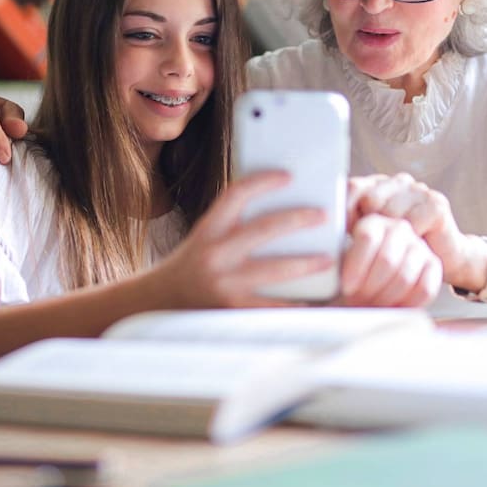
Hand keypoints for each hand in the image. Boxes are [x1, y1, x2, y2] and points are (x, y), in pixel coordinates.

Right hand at [147, 172, 335, 308]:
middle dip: (298, 220)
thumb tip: (277, 210)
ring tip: (327, 258)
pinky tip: (314, 299)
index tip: (288, 176)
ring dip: (305, 263)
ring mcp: (224, 283)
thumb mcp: (205, 237)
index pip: (236, 194)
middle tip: (323, 215)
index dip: (263, 181)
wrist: (159, 303)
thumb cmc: (190, 267)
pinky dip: (295, 303)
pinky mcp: (233, 310)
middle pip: (263, 229)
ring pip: (274, 270)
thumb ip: (233, 225)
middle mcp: (214, 254)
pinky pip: (272, 306)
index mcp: (208, 230)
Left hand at [335, 214, 441, 306]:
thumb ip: (331, 259)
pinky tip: (391, 308)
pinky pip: (424, 288)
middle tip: (358, 302)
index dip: (356, 266)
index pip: (367, 238)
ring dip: (385, 298)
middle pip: (387, 259)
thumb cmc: (353, 273)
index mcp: (372, 222)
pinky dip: (406, 304)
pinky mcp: (434, 264)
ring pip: (404, 276)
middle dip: (370, 288)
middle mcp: (398, 228)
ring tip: (371, 306)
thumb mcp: (338, 261)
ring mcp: (419, 245)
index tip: (346, 288)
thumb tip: (316, 261)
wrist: (378, 279)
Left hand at [348, 173, 484, 290]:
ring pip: (390, 213)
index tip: (345, 234)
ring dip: (391, 237)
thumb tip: (324, 224)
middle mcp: (398, 181)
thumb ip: (351, 225)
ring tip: (397, 248)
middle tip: (376, 246)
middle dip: (369, 226)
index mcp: (378, 184)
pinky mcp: (436, 204)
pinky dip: (410, 241)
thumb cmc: (401, 250)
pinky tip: (415, 245)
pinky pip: (412, 223)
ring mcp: (419, 190)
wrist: (445, 259)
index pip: (352, 187)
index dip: (345, 211)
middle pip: (370, 200)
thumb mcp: (371, 236)